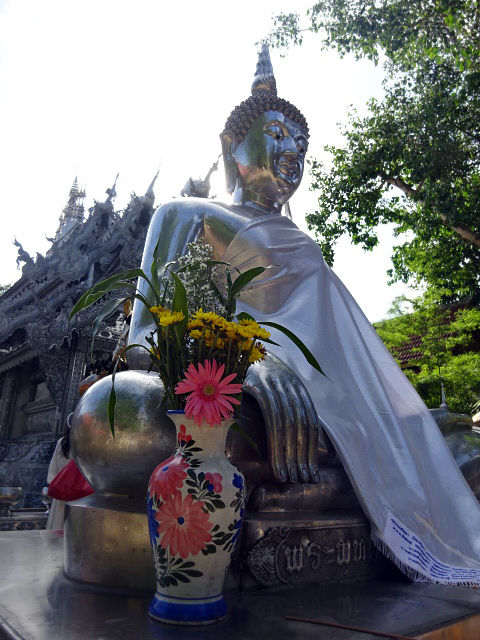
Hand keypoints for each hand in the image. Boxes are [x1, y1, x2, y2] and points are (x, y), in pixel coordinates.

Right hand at [243, 353, 324, 482]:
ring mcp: (274, 380)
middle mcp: (288, 381)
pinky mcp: (257, 383)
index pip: (309, 420)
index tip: (312, 470)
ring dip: (289, 453)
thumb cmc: (247, 373)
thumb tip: (300, 441)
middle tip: (301, 479)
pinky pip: (273, 415)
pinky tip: (276, 459)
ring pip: (289, 422)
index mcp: (295, 384)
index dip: (312, 447)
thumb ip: (283, 408)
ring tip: (288, 476)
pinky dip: (277, 440)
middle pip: (301, 423)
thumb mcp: (270, 388)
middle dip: (302, 455)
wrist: (229, 348)